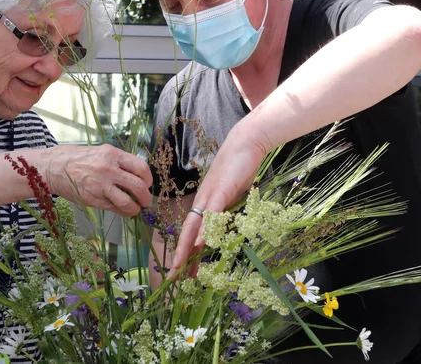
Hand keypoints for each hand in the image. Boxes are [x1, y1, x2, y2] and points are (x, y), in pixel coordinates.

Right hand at [45, 144, 152, 216]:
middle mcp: (108, 169)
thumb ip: (119, 161)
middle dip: (146, 197)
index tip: (148, 184)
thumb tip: (137, 174)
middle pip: (138, 186)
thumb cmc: (78, 158)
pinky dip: (122, 211)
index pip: (141, 167)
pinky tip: (123, 210)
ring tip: (135, 209)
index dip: (148, 179)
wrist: (53, 167)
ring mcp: (100, 186)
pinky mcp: (92, 199)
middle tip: (145, 201)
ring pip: (127, 202)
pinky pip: (113, 208)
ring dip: (135, 208)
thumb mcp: (101, 151)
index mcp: (112, 154)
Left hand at [169, 126, 269, 277]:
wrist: (245, 143)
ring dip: (187, 248)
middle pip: (187, 233)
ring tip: (180, 268)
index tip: (183, 271)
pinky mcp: (221, 191)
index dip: (186, 251)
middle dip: (181, 256)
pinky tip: (200, 243)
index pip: (192, 232)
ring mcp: (210, 196)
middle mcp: (202, 202)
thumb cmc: (240, 168)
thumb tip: (226, 226)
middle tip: (174, 278)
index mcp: (205, 204)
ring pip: (194, 226)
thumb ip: (227, 210)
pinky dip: (204, 229)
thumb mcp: (233, 195)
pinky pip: (210, 214)